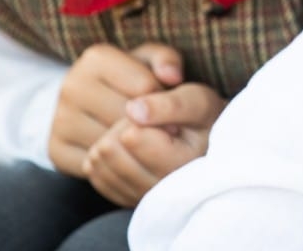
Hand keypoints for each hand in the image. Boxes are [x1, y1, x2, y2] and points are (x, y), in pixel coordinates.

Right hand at [48, 42, 183, 176]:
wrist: (89, 104)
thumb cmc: (130, 79)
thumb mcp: (150, 61)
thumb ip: (167, 60)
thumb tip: (172, 77)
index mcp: (96, 59)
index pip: (144, 87)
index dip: (164, 102)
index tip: (170, 110)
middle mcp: (71, 86)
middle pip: (126, 117)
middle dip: (150, 126)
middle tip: (165, 132)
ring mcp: (60, 119)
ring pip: (111, 143)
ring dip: (134, 148)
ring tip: (146, 143)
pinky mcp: (56, 149)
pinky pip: (95, 165)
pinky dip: (114, 165)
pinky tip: (125, 156)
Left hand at [81, 82, 227, 205]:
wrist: (208, 142)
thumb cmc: (202, 118)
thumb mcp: (196, 102)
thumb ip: (168, 105)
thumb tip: (132, 110)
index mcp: (181, 166)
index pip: (130, 136)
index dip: (139, 114)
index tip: (160, 114)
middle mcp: (161, 192)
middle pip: (109, 150)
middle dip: (122, 127)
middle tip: (148, 124)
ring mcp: (140, 199)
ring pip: (98, 163)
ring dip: (112, 140)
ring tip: (141, 135)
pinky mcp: (125, 200)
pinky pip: (94, 175)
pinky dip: (105, 156)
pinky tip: (127, 148)